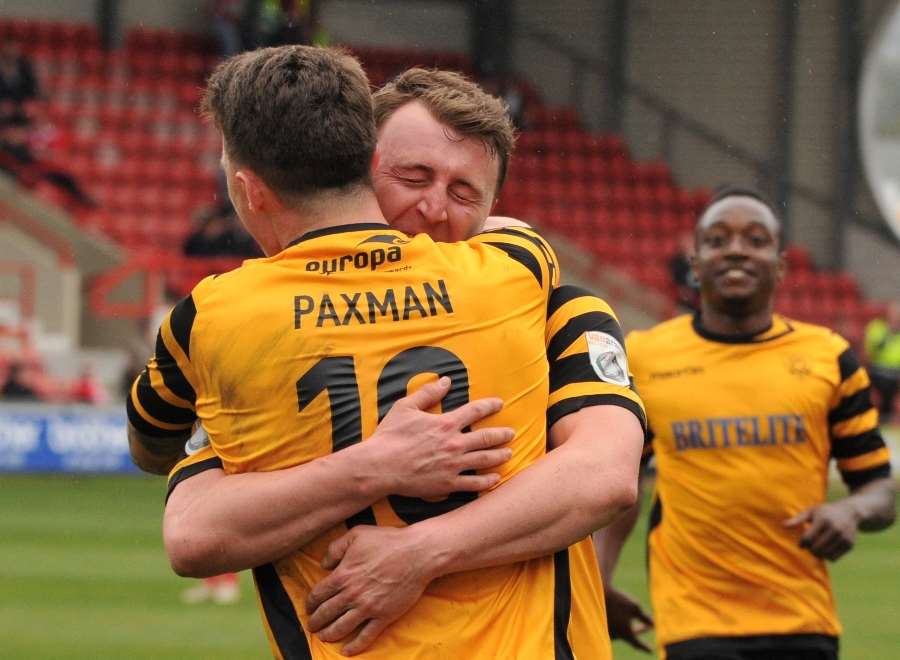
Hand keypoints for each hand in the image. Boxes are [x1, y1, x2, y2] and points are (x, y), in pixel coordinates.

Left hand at [306, 525, 432, 655]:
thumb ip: (335, 548)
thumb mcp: (357, 534)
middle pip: (326, 613)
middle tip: (312, 626)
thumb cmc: (387, 541)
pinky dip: (354, 646)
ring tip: (324, 637)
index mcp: (343, 575)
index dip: (310, 603)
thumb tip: (323, 564)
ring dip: (329, 635)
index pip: (318, 594)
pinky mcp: (384, 616)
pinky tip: (347, 651)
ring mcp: (367, 608)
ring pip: (341, 628)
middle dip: (315, 622)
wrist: (416, 553)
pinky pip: (366, 636)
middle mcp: (351, 595)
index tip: (309, 608)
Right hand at [370, 377, 513, 498]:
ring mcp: (453, 465)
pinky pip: (474, 484)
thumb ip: (428, 393)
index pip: (475, 411)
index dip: (490, 405)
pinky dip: (488, 481)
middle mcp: (454, 444)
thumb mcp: (406, 407)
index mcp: (445, 423)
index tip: (500, 404)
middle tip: (511, 433)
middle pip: (486, 437)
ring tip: (509, 453)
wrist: (380, 466)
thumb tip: (445, 380)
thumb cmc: (390, 436)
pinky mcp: (448, 483)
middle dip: (502, 434)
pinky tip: (496, 478)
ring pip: (485, 460)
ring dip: (500, 456)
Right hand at [605, 585, 652, 652]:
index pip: (638, 644)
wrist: (597, 592)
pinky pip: (612, 628)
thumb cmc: (618, 600)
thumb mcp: (635, 607)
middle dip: (639, 631)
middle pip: (630, 637)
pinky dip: (619, 624)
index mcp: (626, 633)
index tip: (651, 650)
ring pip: (620, 632)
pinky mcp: (600, 624)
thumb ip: (645, 618)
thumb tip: (654, 625)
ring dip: (629, 627)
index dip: (645, 647)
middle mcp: (615, 635)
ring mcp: (606, 630)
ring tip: (635, 617)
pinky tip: (621, 615)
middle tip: (648, 627)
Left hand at [784, 501, 860, 560]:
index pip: (808, 538)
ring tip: (816, 548)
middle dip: (810, 550)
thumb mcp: (811, 511)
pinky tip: (826, 549)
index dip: (802, 543)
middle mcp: (835, 529)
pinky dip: (827, 556)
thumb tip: (783, 525)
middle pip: (816, 548)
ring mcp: (843, 537)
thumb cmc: (826, 512)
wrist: (850, 512)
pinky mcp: (849, 545)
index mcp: (823, 520)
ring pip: (825, 555)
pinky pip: (834, 558)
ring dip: (818, 554)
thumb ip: (798, 519)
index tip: (801, 543)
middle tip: (809, 547)